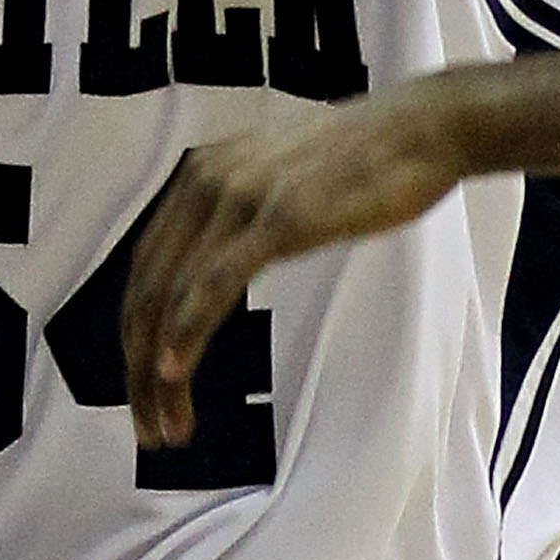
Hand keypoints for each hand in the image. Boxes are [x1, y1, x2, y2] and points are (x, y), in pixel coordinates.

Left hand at [124, 89, 466, 445]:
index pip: (145, 270)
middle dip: (138, 371)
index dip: (136, 339)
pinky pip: (215, 284)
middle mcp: (205, 181)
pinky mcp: (279, 218)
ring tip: (169, 426)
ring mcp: (239, 197)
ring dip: (159, 372)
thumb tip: (225, 266)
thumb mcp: (280, 180)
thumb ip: (243, 215)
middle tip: (151, 431)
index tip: (147, 391)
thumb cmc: (366, 160)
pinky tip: (174, 373)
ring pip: (173, 298)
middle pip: (146, 293)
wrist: (423, 128)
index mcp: (201, 174)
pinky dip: (187, 333)